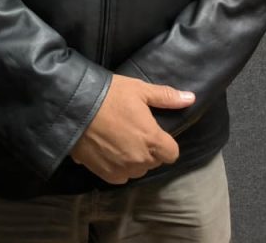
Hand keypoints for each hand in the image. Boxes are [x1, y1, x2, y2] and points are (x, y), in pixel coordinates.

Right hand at [70, 74, 194, 184]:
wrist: (74, 107)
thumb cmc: (109, 95)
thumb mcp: (139, 90)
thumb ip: (166, 97)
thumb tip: (191, 98)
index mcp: (152, 140)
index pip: (172, 153)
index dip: (165, 142)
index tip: (153, 131)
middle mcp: (141, 160)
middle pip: (154, 161)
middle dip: (148, 149)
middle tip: (133, 130)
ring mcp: (123, 169)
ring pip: (137, 169)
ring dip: (133, 159)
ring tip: (119, 140)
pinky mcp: (106, 175)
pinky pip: (120, 176)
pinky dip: (117, 166)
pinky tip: (108, 149)